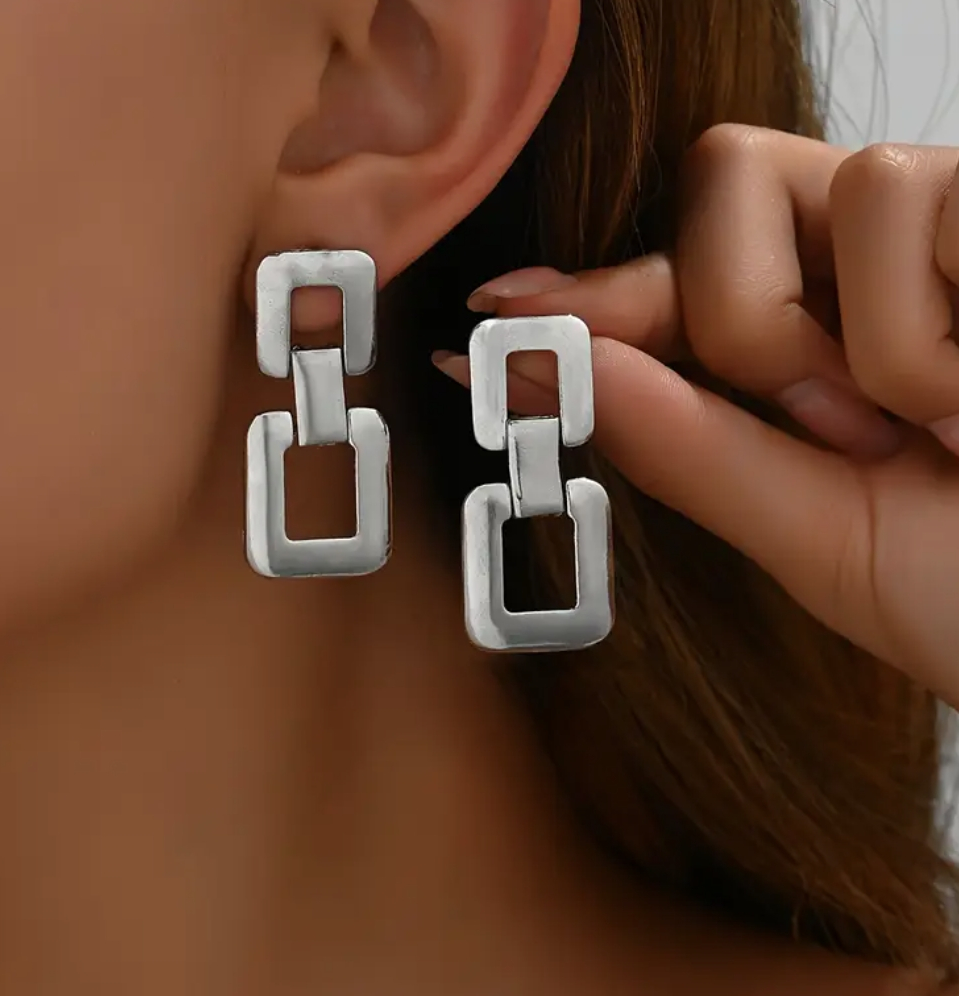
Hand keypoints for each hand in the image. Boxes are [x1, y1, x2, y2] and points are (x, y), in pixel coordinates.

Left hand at [435, 125, 958, 707]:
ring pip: (821, 184)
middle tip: (829, 420)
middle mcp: (867, 266)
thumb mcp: (815, 537)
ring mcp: (942, 227)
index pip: (673, 280)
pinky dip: (932, 330)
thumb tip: (547, 370)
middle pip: (724, 185)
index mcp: (806, 343)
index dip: (587, 296)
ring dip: (858, 340)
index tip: (494, 313)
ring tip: (937, 419)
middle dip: (740, 316)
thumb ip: (687, 449)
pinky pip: (910, 198)